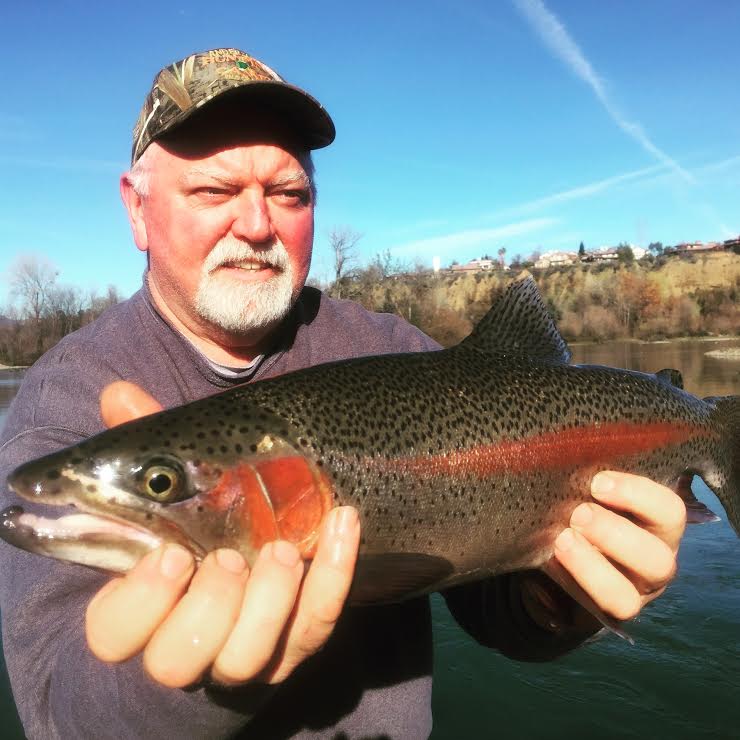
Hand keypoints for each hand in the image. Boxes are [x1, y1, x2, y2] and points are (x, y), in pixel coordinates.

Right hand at [87, 381, 360, 687]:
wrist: (259, 555)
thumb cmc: (203, 519)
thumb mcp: (175, 485)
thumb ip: (147, 447)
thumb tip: (119, 395)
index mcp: (142, 607)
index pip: (113, 633)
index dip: (140, 602)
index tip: (171, 553)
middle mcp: (187, 641)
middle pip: (177, 660)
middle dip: (208, 608)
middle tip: (229, 557)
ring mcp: (243, 650)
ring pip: (247, 658)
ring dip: (269, 601)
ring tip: (284, 548)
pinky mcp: (295, 642)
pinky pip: (315, 627)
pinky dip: (332, 577)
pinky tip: (341, 524)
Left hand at [552, 470, 686, 622]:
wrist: (560, 547)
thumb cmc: (580, 502)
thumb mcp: (588, 488)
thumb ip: (586, 477)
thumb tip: (563, 450)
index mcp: (656, 523)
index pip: (669, 510)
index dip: (637, 496)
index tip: (597, 483)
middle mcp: (654, 560)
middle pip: (657, 559)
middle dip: (614, 535)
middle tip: (578, 514)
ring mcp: (632, 593)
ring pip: (626, 596)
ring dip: (591, 567)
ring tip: (562, 540)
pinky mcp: (605, 613)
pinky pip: (595, 611)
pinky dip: (572, 584)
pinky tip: (549, 561)